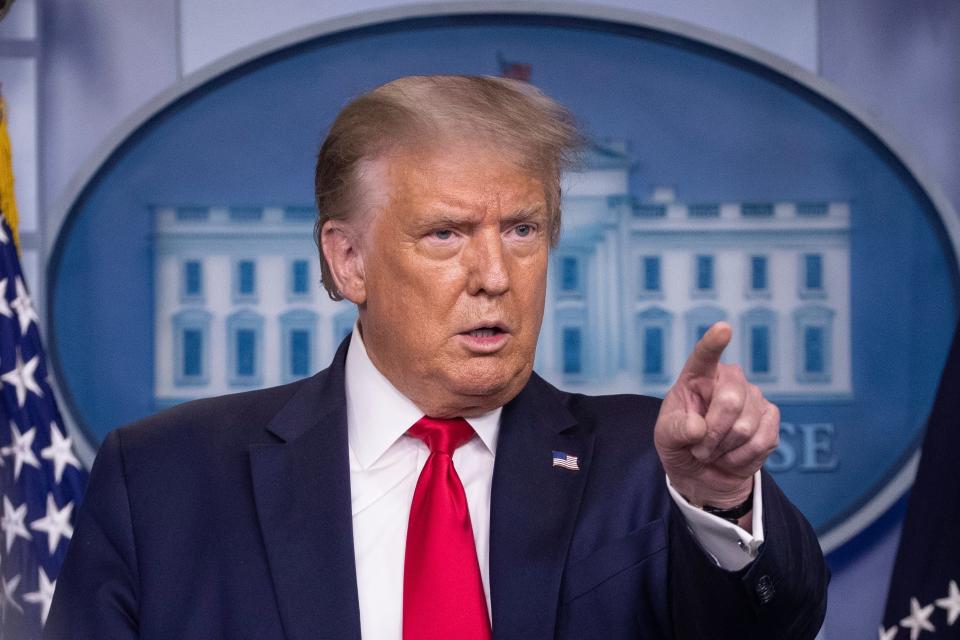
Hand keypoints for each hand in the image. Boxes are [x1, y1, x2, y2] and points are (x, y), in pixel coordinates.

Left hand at [653, 322, 779, 510]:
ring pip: (745, 427)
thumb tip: (697, 427)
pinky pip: (761, 441)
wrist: (703, 472)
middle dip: (713, 433)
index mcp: (697, 376)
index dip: (714, 343)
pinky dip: (741, 458)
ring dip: (724, 449)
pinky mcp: (771, 418)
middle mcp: (729, 380)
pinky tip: (732, 456)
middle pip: (730, 401)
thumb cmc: (681, 445)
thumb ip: (675, 430)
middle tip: (700, 448)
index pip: (704, 356)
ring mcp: (754, 397)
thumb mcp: (665, 438)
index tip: (723, 329)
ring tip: (714, 451)